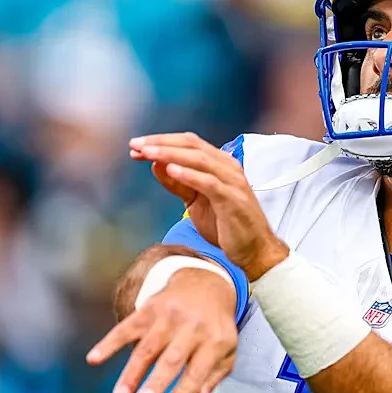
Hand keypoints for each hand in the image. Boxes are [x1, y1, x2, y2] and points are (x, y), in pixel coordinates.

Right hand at [87, 269, 237, 392]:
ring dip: (132, 372)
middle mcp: (192, 327)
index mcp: (214, 341)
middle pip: (171, 358)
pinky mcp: (148, 309)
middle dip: (157, 380)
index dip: (184, 389)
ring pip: (147, 348)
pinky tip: (94, 359)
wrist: (205, 284)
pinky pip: (126, 328)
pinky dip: (109, 343)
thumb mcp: (225, 351)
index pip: (198, 370)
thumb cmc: (215, 327)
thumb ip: (211, 379)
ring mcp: (168, 317)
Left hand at [130, 132, 288, 279]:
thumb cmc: (227, 226)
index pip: (188, 143)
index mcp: (220, 164)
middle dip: (161, 143)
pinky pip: (210, 183)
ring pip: (200, 160)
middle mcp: (228, 168)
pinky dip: (190, 175)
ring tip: (148, 153)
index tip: (137, 146)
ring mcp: (233, 183)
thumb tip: (156, 165)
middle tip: (136, 145)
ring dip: (171, 154)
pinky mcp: (233, 200)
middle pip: (192, 145)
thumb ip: (179, 183)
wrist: (254, 251)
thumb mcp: (196, 202)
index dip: (161, 141)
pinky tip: (172, 171)